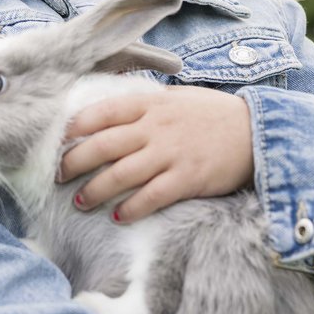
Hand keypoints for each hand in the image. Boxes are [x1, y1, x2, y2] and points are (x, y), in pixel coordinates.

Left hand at [57, 85, 253, 222]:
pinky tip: (118, 217)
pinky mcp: (187, 178)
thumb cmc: (210, 113)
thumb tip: (109, 110)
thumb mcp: (174, 97)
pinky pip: (152, 196)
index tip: (57, 139)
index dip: (75, 126)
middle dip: (75, 162)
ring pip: (122, 174)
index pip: (102, 112)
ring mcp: (171, 153)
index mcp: (149, 103)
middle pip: (103, 145)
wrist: (255, 130)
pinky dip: (132, 208)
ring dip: (96, 190)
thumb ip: (143, 103)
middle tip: (58, 175)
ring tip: (80, 201)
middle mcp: (155, 127)